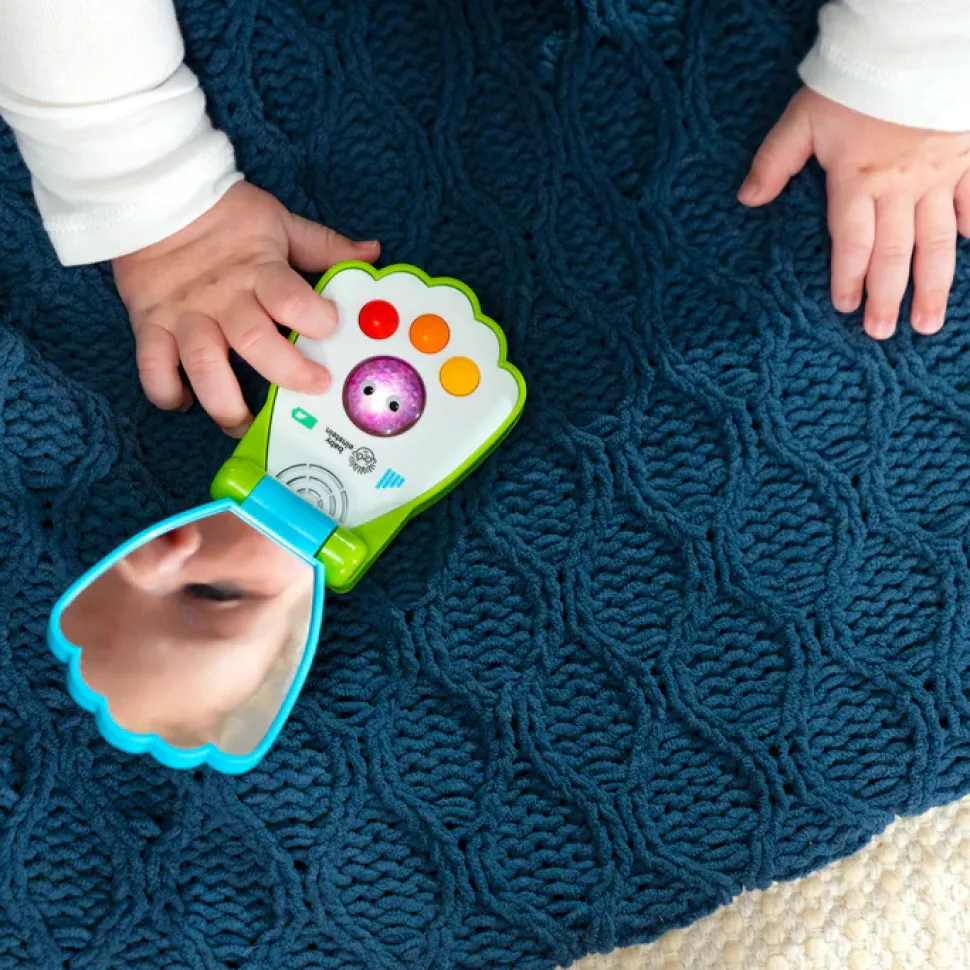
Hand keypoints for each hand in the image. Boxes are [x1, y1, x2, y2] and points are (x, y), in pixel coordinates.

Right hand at [113, 181, 379, 434]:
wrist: (152, 195)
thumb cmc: (223, 215)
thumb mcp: (279, 223)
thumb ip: (324, 246)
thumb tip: (371, 254)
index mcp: (258, 272)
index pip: (291, 299)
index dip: (317, 318)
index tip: (332, 330)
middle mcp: (223, 300)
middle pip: (255, 342)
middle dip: (288, 372)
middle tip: (312, 389)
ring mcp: (186, 316)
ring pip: (204, 366)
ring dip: (225, 403)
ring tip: (243, 423)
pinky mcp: (151, 325)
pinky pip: (153, 367)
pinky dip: (165, 391)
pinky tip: (185, 402)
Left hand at [739, 87, 969, 338]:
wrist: (914, 43)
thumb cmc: (853, 80)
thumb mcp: (802, 118)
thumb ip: (773, 161)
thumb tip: (744, 200)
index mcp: (856, 181)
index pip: (850, 243)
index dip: (846, 279)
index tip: (843, 309)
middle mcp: (899, 187)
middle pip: (893, 253)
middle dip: (887, 297)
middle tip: (882, 333)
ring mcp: (938, 174)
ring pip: (936, 241)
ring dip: (932, 284)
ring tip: (928, 323)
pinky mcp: (967, 154)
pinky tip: (969, 249)